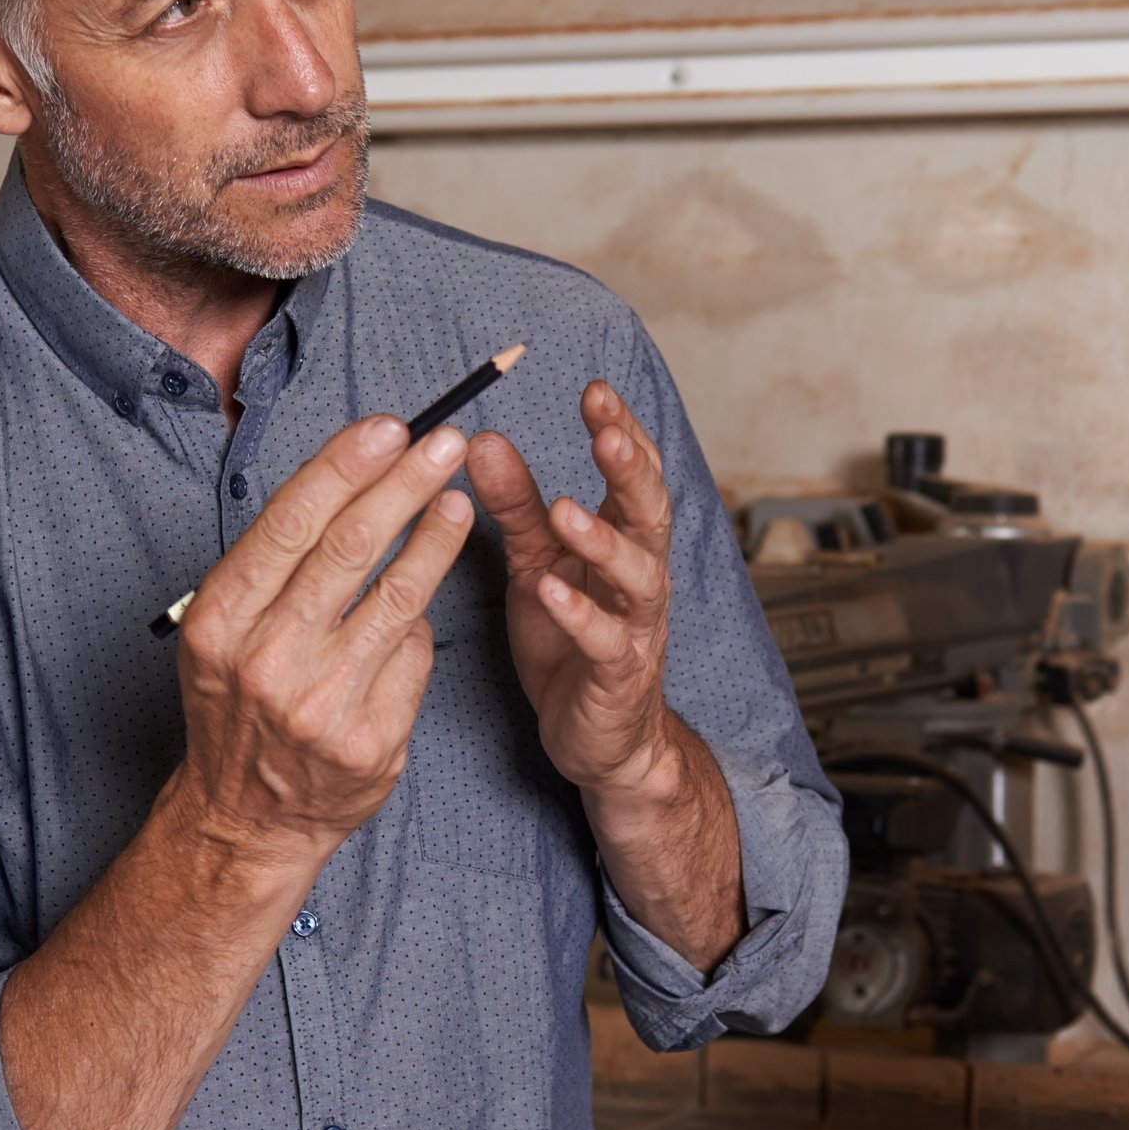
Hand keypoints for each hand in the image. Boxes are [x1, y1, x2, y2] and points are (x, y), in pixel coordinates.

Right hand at [171, 413, 473, 864]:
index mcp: (220, 619)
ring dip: (437, 539)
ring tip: (461, 501)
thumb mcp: (226, 632)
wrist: (245, 820)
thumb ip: (275, 568)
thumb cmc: (240, 705)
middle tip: (446, 443)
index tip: (390, 428)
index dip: (347, 466)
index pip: (292, 521)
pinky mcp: (370, 740)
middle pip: (350, 547)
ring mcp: (321, 704)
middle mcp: (266, 658)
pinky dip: (422, 622)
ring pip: (397, 597)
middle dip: (405, 485)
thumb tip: (355, 484)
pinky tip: (432, 591)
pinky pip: (413, 657)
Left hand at [468, 382, 677, 795]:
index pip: (632, 475)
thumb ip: (516, 504)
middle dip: (630, 470)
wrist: (600, 739)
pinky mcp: (618, 675)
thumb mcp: (536, 562)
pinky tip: (552, 591)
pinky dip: (581, 614)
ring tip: (567, 511)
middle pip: (650, 513)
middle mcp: (640, 577)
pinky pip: (606, 641)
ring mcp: (635, 627)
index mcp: (621, 542)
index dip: (619, 432)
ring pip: (638, 576)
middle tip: (605, 432)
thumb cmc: (569, 643)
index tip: (595, 390)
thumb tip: (478, 439)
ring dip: (604, 541)